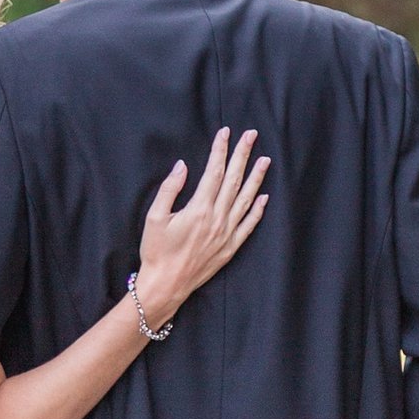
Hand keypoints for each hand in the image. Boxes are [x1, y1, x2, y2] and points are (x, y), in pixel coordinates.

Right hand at [133, 128, 267, 333]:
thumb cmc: (156, 251)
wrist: (166, 284)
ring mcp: (227, 234)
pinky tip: (264, 196)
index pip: (214, 172)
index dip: (220, 150)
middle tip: (251, 135)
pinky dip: (258, 210)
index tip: (225, 133)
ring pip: (246, 199)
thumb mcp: (155, 217)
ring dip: (256, 178)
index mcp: (199, 209)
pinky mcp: (231, 247)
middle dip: (243, 155)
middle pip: (233, 180)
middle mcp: (217, 219)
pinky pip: (249, 225)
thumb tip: (182, 166)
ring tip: (264, 159)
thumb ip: (169, 189)